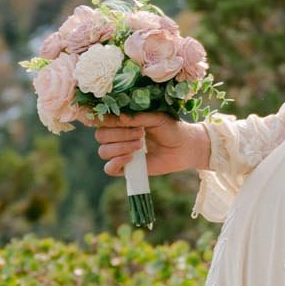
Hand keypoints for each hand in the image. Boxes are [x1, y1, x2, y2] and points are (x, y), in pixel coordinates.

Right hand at [94, 114, 210, 177]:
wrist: (184, 147)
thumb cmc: (170, 129)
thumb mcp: (156, 118)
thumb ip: (138, 117)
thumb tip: (120, 116)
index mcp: (122, 121)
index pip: (102, 120)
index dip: (107, 120)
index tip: (122, 120)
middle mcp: (117, 137)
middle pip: (100, 136)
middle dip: (119, 134)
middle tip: (141, 134)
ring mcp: (120, 153)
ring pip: (103, 152)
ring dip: (120, 147)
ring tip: (140, 145)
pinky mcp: (126, 168)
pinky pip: (109, 169)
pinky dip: (116, 163)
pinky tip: (131, 158)